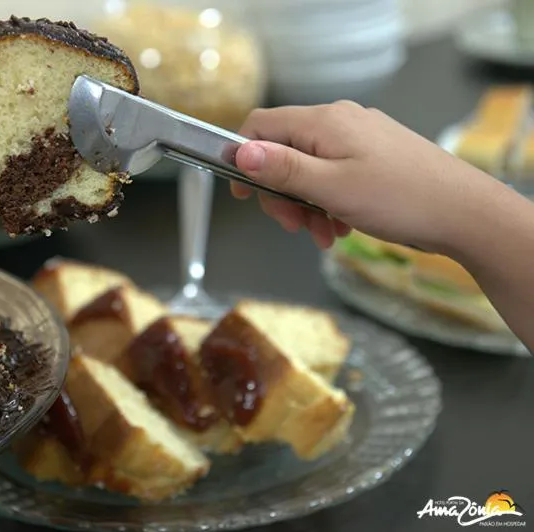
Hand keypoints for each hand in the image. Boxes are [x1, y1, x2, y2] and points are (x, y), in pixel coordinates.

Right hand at [231, 101, 496, 253]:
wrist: (464, 212)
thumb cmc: (400, 199)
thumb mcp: (330, 188)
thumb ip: (283, 168)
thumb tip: (241, 151)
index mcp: (324, 122)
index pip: (261, 125)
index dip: (244, 158)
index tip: (244, 194)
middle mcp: (340, 121)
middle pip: (285, 151)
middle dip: (281, 192)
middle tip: (293, 225)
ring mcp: (360, 136)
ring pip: (309, 168)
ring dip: (306, 205)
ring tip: (322, 235)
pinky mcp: (375, 154)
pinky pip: (335, 174)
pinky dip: (329, 202)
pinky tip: (340, 227)